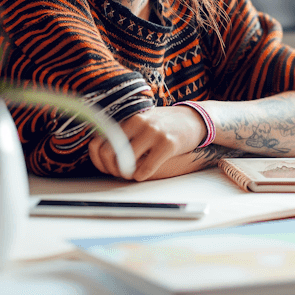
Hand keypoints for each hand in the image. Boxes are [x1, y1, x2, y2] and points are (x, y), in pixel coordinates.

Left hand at [87, 104, 207, 180]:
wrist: (195, 119)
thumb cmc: (166, 124)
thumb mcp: (143, 121)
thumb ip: (125, 133)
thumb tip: (100, 151)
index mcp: (130, 118)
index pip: (99, 142)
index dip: (99, 160)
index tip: (107, 167)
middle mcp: (139, 123)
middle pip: (108, 153)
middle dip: (111, 168)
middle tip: (120, 173)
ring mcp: (153, 132)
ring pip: (125, 162)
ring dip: (126, 174)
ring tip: (133, 174)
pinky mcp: (167, 144)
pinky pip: (145, 168)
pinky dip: (141, 175)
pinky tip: (144, 173)